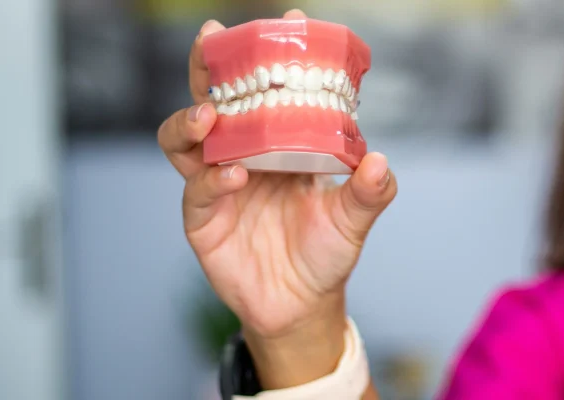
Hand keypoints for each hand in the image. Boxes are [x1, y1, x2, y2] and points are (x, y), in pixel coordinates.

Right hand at [157, 9, 395, 390]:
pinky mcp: (201, 218)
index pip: (268, 91)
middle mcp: (241, 155)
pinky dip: (211, 177)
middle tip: (213, 40)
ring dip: (192, 120)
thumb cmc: (325, 254)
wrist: (300, 305)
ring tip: (211, 114)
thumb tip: (379, 162)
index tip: (292, 23)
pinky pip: (196, 188)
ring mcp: (215, 184)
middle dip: (208, 68)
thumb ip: (369, 193)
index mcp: (276, 144)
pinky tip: (234, 174)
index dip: (274, 57)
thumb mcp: (353, 219)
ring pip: (184, 139)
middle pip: (213, 100)